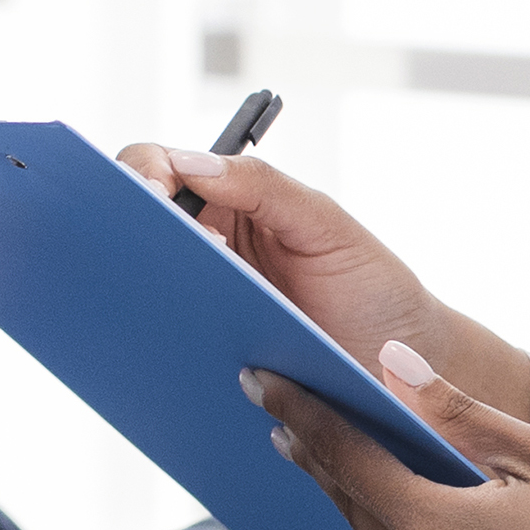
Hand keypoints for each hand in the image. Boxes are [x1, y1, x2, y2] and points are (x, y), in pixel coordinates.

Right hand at [113, 144, 529, 422]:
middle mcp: (206, 247)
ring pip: (142, 292)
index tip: (146, 195)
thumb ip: (263, 186)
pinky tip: (168, 353)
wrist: (405, 366)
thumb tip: (187, 163)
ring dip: (137, 296)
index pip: (160, 168)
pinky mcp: (206, 356)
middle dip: (124, 233)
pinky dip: (156, 347)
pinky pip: (165, 346)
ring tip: (157, 306)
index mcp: (229, 201)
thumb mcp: (327, 225)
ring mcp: (201, 303)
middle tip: (138, 254)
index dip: (139, 174)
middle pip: (137, 228)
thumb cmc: (374, 286)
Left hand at [251, 342, 529, 529]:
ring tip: (359, 462)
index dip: (299, 414)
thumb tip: (388, 364)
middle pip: (357, 508)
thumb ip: (456, 413)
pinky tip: (430, 526)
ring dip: (375, 508)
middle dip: (327, 459)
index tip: (260, 381)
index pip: (343, 459)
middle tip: (292, 415)